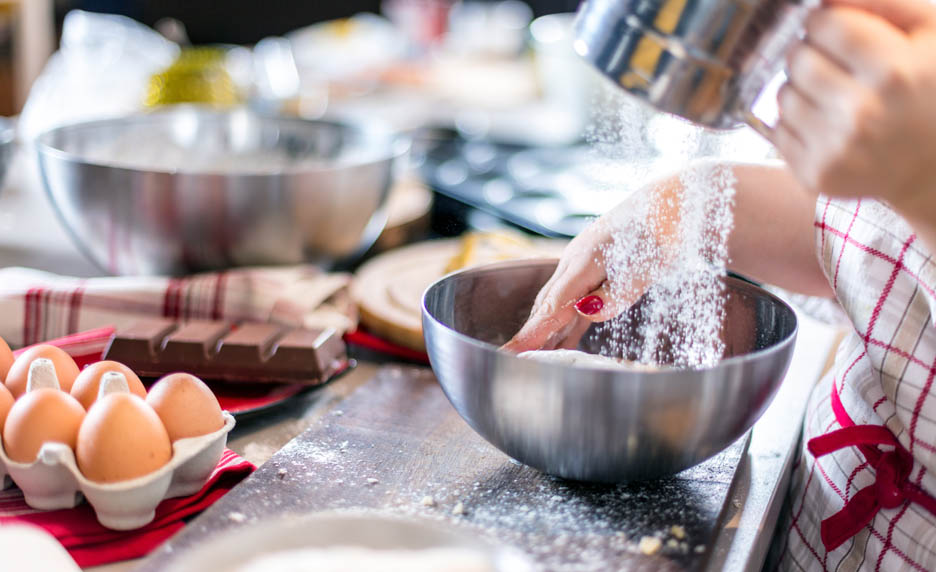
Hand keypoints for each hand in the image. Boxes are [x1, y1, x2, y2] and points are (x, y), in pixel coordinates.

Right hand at [503, 177, 682, 352]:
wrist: (666, 204)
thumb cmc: (661, 234)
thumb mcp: (646, 265)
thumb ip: (617, 292)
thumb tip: (587, 312)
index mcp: (584, 261)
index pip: (552, 305)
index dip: (531, 332)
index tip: (510, 352)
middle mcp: (574, 263)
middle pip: (546, 305)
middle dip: (529, 334)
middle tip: (510, 361)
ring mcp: (580, 265)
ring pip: (556, 303)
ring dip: (544, 330)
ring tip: (530, 359)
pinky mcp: (591, 269)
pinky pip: (571, 301)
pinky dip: (563, 323)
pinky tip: (561, 343)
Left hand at [774, 0, 935, 211]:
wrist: (935, 167)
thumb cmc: (932, 91)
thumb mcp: (931, 34)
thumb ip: (883, 3)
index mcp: (893, 71)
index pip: (824, 25)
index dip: (824, 22)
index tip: (834, 29)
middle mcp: (861, 112)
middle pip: (797, 60)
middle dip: (810, 53)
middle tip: (834, 64)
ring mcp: (834, 148)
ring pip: (782, 95)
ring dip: (800, 88)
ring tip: (833, 95)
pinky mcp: (815, 174)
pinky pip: (777, 131)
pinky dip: (795, 122)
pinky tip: (826, 123)